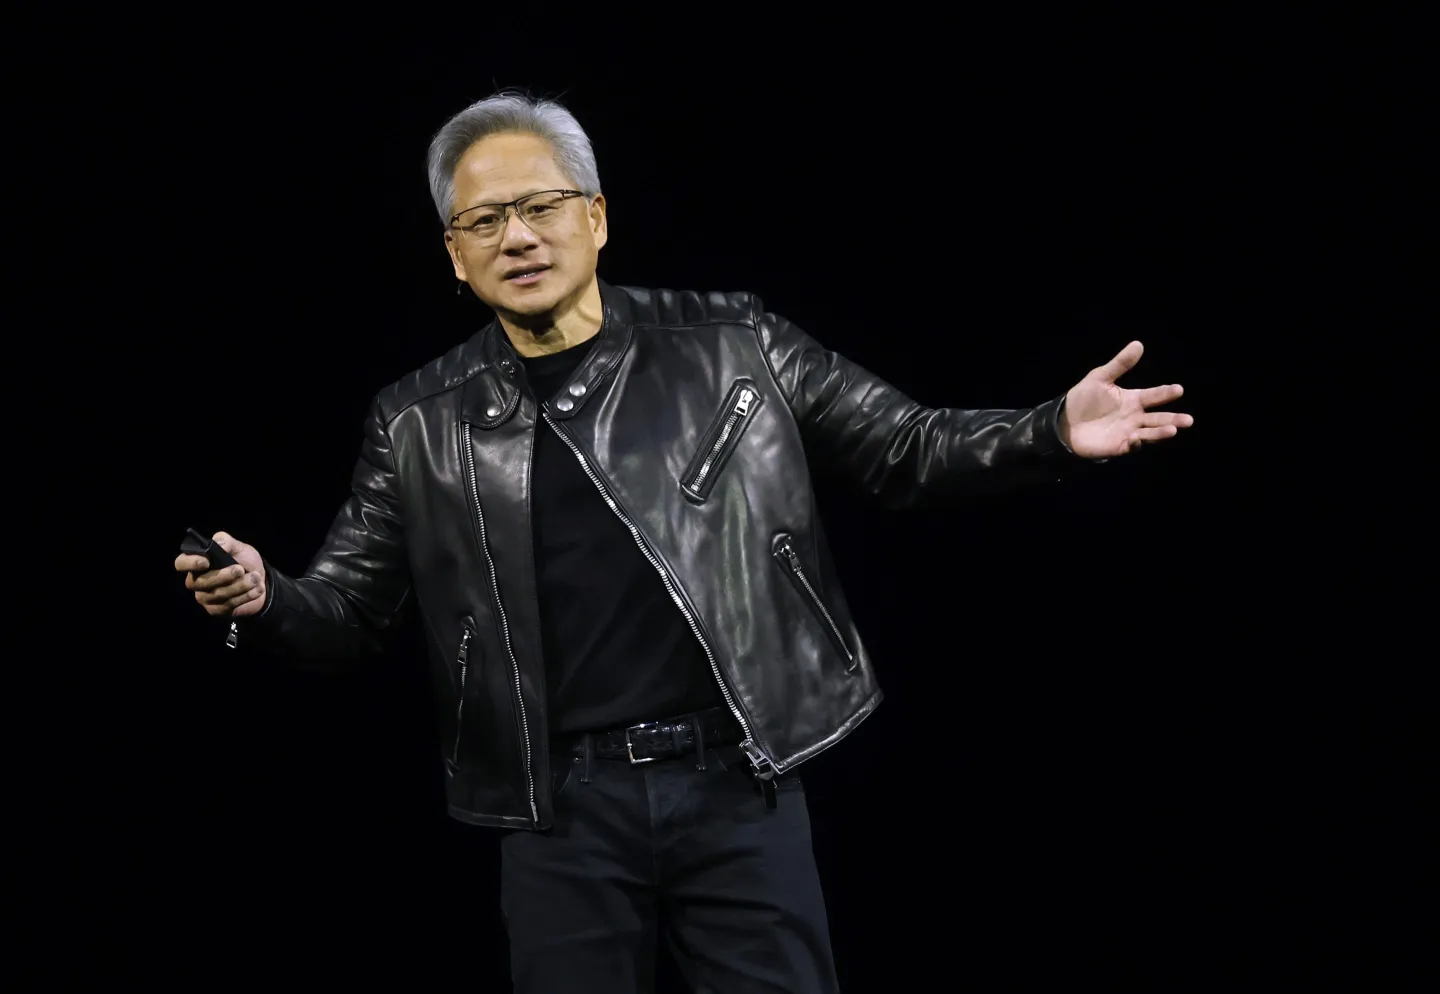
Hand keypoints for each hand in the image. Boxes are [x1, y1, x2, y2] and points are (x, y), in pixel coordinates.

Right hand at [175, 531, 266, 617]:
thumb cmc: (244, 562)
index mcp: (198, 563)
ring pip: (217, 595)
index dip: (190, 563)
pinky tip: (257, 588)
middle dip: (222, 576)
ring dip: (240, 586)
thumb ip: (227, 542)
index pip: (181, 563)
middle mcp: (197, 581)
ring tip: (256, 577)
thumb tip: (218, 543)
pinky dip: (246, 596)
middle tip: (240, 569)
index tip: (206, 561)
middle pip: (201, 582)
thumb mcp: (239, 548)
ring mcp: (205, 598)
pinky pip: (228, 605)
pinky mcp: (217, 610)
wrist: (261, 581)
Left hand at [1059, 342, 1193, 458]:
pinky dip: (1137, 442)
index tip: (1179, 389)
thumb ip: (1120, 364)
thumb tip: (1138, 344)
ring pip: (1150, 433)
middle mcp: (1135, 417)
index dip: (1166, 393)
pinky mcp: (1119, 446)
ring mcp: (1128, 432)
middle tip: (1189, 420)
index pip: (1154, 396)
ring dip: (1161, 432)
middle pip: (1159, 418)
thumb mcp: (1100, 377)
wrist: (1064, 421)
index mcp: (1133, 399)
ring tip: (1173, 430)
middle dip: (1174, 419)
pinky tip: (1138, 438)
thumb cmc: (1083, 398)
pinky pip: (1132, 445)